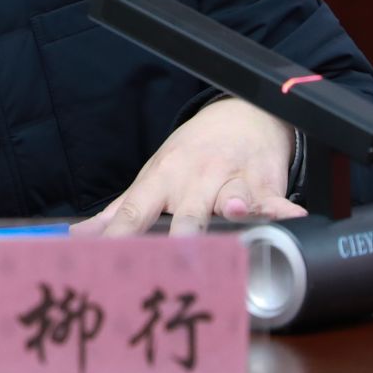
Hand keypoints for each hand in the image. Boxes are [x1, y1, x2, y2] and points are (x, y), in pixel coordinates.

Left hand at [73, 98, 306, 236]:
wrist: (240, 115)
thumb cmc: (191, 154)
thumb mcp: (155, 175)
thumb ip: (121, 210)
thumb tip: (81, 237)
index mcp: (163, 178)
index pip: (137, 209)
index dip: (120, 234)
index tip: (106, 258)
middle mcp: (197, 179)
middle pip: (188, 211)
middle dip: (183, 232)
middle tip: (176, 255)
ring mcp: (232, 179)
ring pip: (233, 198)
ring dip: (235, 207)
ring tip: (233, 211)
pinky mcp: (265, 182)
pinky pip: (275, 199)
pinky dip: (283, 209)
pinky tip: (292, 216)